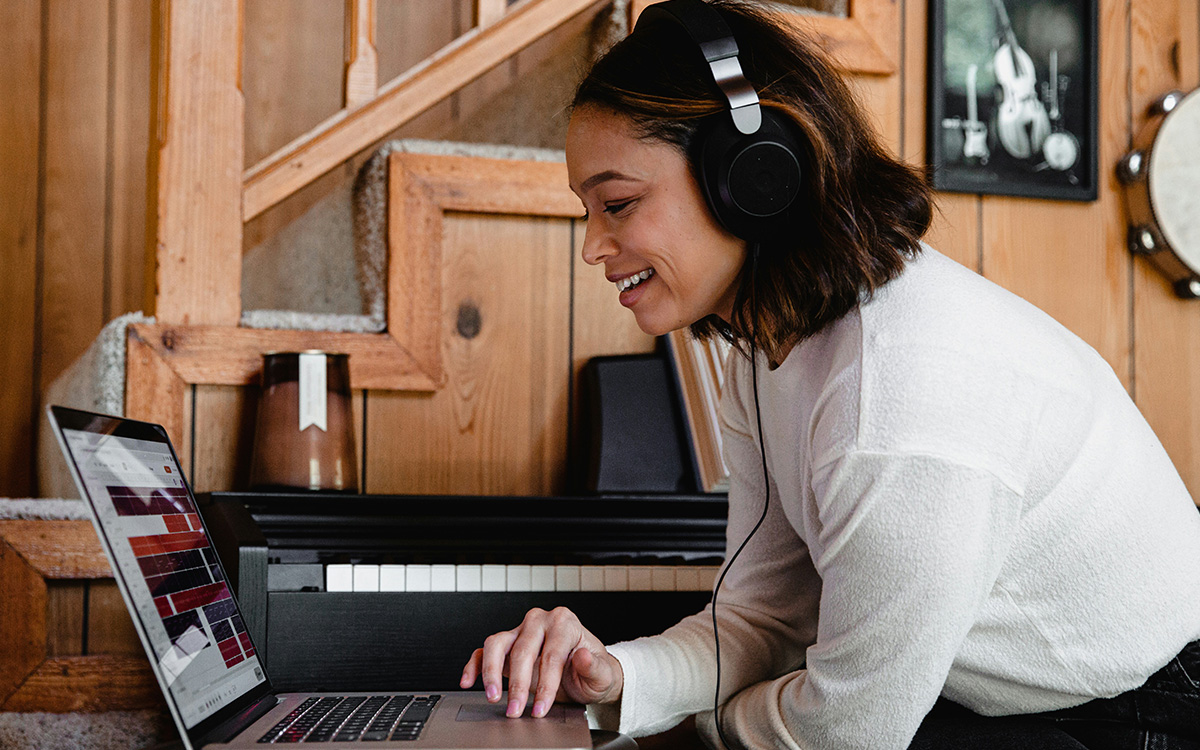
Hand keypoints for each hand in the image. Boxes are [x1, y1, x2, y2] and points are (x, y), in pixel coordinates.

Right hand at [460, 606, 623, 717]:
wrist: (587, 673)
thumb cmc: (593, 671)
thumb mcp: (603, 674)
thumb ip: (595, 666)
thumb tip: (582, 657)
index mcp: (565, 623)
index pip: (551, 654)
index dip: (545, 684)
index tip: (542, 706)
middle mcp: (540, 622)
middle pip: (523, 650)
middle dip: (517, 684)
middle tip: (516, 710)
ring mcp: (521, 631)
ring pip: (497, 644)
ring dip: (491, 672)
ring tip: (492, 695)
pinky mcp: (507, 644)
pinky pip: (485, 650)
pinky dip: (475, 665)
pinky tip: (469, 680)